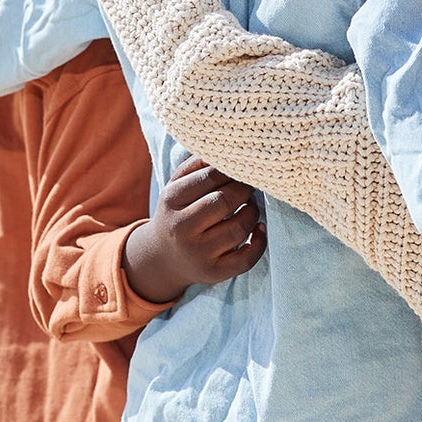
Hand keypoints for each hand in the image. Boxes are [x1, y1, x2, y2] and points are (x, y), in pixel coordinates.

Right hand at [122, 156, 265, 303]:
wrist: (162, 258)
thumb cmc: (177, 213)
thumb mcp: (176, 186)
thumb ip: (197, 165)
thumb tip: (228, 149)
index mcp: (171, 199)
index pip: (209, 177)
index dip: (232, 170)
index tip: (243, 167)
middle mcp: (181, 228)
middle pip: (225, 201)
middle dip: (245, 189)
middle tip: (251, 185)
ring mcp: (198, 253)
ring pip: (239, 228)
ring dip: (253, 212)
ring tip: (251, 205)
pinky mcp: (214, 273)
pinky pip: (246, 259)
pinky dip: (259, 242)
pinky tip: (259, 229)